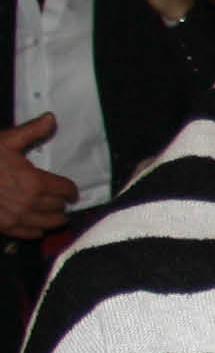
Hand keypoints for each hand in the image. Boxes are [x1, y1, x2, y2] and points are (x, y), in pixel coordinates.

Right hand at [0, 115, 72, 238]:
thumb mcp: (6, 141)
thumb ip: (31, 131)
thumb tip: (50, 118)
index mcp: (35, 182)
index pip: (66, 190)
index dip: (70, 189)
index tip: (70, 189)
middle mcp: (30, 203)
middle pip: (59, 207)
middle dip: (62, 202)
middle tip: (60, 199)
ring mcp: (17, 217)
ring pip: (50, 223)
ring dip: (54, 218)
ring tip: (55, 213)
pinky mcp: (5, 227)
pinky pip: (30, 233)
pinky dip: (36, 230)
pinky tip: (36, 224)